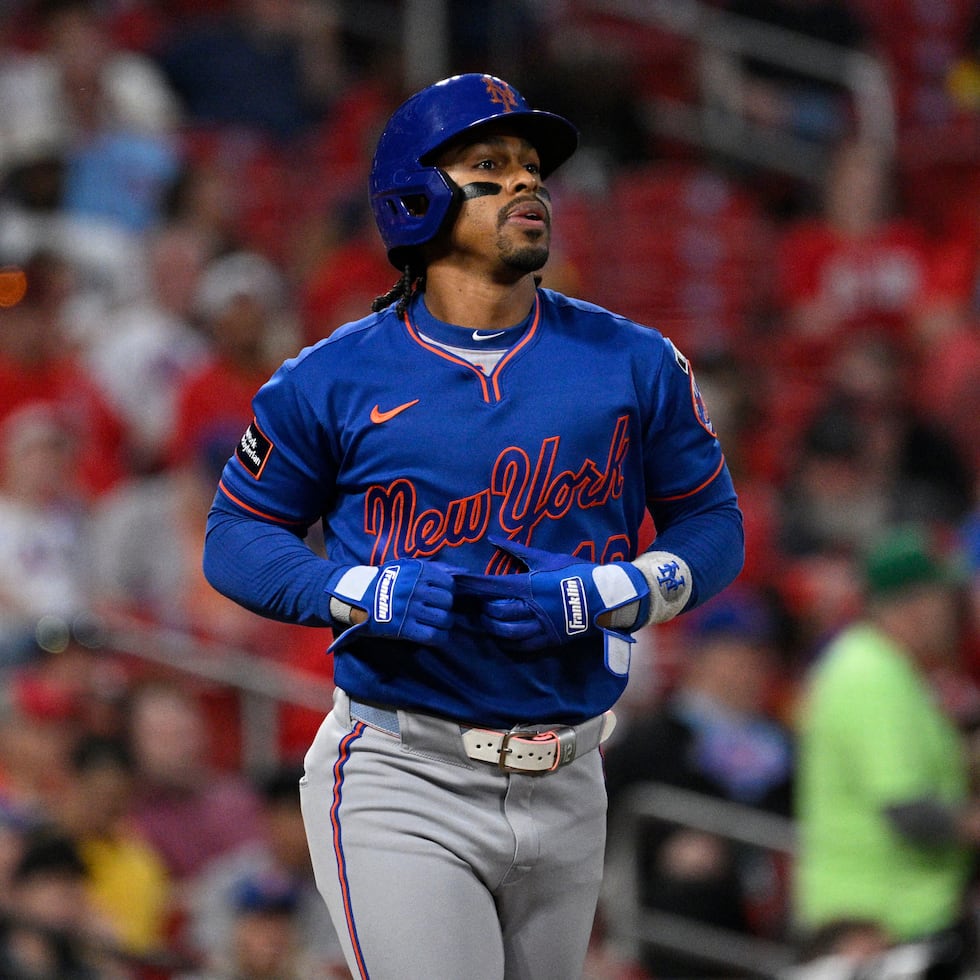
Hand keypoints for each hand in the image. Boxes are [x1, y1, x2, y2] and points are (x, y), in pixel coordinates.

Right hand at [326, 559, 455, 648]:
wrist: (358, 597)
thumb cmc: (384, 580)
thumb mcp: (405, 566)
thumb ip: (427, 569)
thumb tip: (453, 572)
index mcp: (418, 572)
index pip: (448, 583)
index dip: (449, 591)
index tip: (442, 595)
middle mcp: (416, 589)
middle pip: (447, 601)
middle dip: (446, 607)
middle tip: (440, 610)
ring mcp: (411, 609)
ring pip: (444, 618)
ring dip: (445, 623)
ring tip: (440, 623)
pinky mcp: (405, 628)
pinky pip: (433, 635)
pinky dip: (440, 637)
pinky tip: (438, 635)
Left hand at [456, 538, 649, 651]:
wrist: (607, 596)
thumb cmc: (577, 572)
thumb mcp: (548, 558)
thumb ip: (518, 550)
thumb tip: (492, 538)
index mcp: (529, 586)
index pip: (490, 587)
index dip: (470, 586)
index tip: (455, 583)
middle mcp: (532, 609)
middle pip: (495, 612)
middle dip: (483, 608)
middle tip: (478, 602)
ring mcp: (541, 627)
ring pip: (506, 631)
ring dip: (493, 625)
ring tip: (490, 617)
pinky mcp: (550, 639)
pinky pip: (522, 645)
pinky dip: (509, 640)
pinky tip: (504, 633)